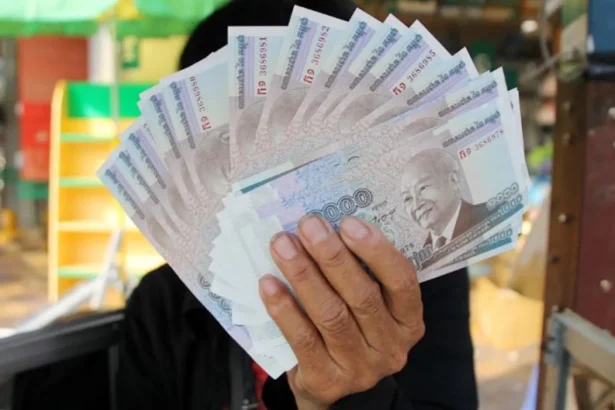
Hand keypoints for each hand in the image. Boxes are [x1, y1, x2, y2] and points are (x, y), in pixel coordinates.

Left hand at [259, 215, 424, 409]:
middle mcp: (390, 347)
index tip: (348, 222)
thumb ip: (358, 275)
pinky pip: (303, 339)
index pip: (402, 281)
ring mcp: (360, 368)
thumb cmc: (349, 330)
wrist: (330, 386)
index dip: (376, 250)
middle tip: (308, 225)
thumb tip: (326, 227)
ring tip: (283, 245)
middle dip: (332, 256)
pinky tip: (269, 283)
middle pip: (362, 296)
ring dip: (304, 275)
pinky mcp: (327, 381)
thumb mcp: (367, 307)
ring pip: (331, 315)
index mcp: (408, 321)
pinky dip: (284, 309)